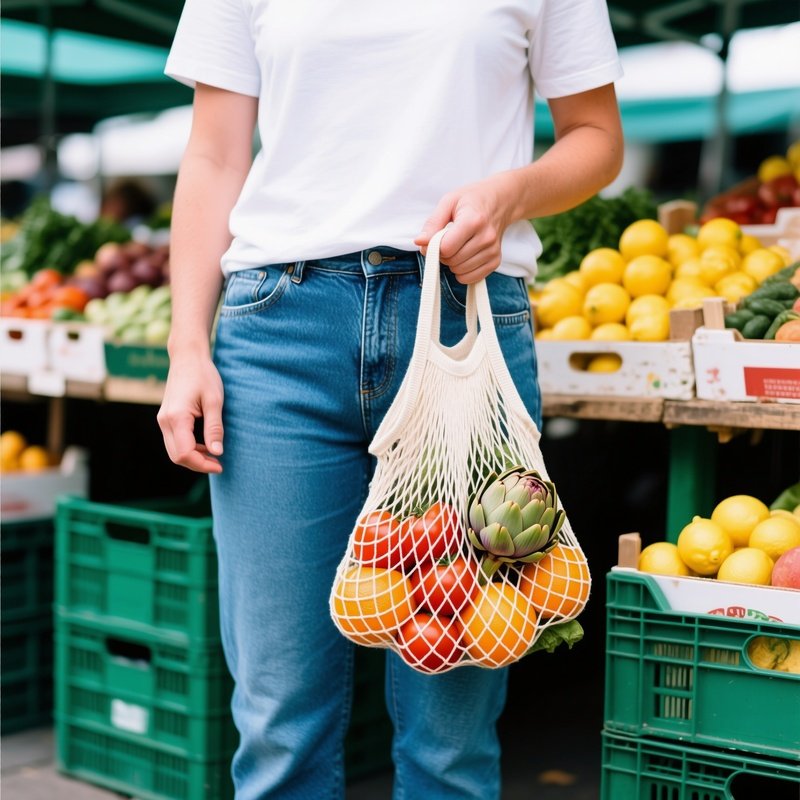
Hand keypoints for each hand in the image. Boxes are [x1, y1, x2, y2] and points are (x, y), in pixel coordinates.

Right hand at [157, 352, 224, 473]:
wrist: (187, 357)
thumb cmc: (203, 375)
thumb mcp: (214, 401)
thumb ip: (214, 428)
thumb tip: (217, 452)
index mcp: (176, 417)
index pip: (185, 453)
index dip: (202, 464)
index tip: (220, 465)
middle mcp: (165, 421)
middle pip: (177, 456)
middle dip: (198, 464)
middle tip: (219, 464)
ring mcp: (163, 419)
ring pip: (174, 451)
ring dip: (193, 457)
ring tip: (214, 456)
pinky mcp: (166, 418)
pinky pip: (174, 441)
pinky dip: (188, 448)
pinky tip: (204, 446)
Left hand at [415, 174, 515, 283]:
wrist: (500, 201)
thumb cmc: (472, 200)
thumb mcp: (449, 202)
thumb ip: (432, 223)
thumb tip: (420, 242)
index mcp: (473, 220)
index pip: (446, 248)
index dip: (435, 246)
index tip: (437, 237)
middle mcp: (486, 237)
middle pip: (452, 261)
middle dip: (443, 254)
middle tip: (448, 240)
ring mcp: (493, 251)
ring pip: (460, 272)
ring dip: (453, 263)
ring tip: (458, 246)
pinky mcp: (496, 261)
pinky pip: (470, 278)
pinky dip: (463, 272)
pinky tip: (465, 256)